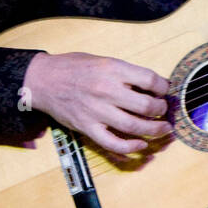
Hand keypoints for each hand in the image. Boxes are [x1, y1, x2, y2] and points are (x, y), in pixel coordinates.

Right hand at [23, 52, 171, 154]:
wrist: (42, 80)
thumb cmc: (74, 68)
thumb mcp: (103, 60)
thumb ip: (126, 73)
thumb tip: (153, 85)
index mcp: (112, 69)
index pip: (150, 80)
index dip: (164, 87)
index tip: (165, 90)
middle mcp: (106, 90)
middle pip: (147, 106)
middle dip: (162, 110)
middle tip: (164, 110)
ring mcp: (96, 111)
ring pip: (134, 126)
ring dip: (154, 130)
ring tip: (163, 128)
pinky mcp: (87, 127)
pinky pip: (113, 143)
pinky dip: (131, 147)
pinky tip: (141, 144)